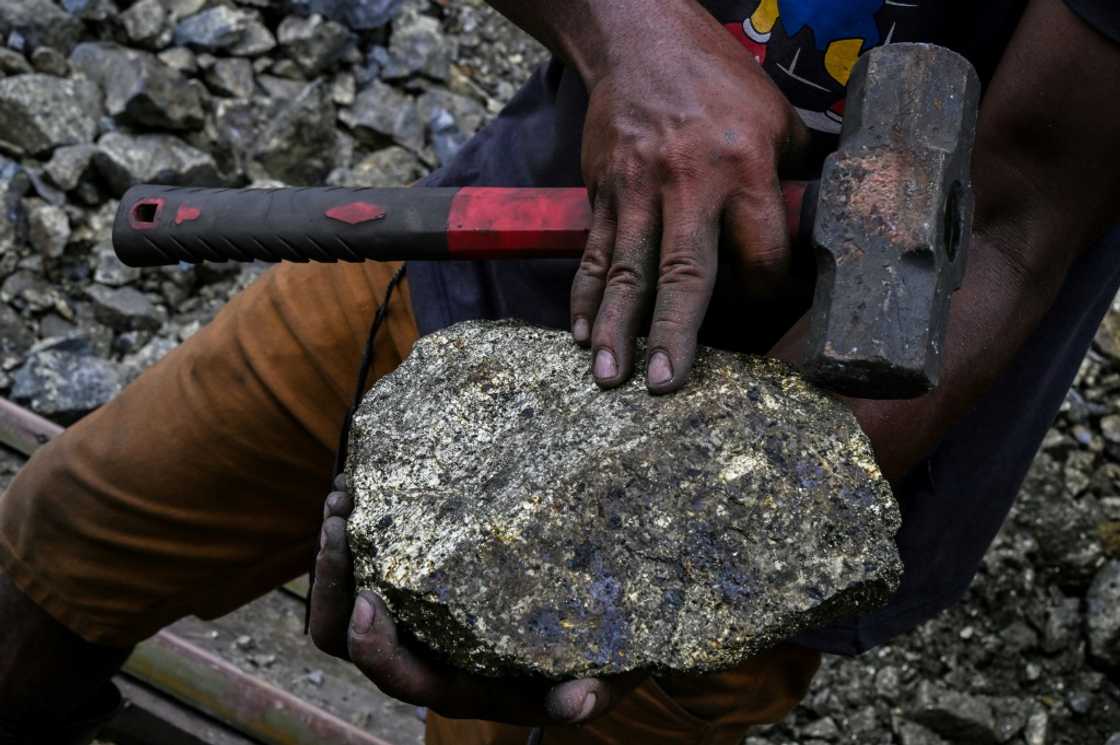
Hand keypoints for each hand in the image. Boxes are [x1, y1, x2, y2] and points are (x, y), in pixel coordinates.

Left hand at [310, 477, 642, 725]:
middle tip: (339, 522)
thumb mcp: (607, 675)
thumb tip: (578, 704)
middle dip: (330, 584)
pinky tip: (361, 487)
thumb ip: (591, 694)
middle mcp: (427, 656)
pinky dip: (355, 532)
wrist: (603, 631)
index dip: (373, 647)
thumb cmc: (602, 657)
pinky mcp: (420, 583)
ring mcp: (418, 619)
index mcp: (462, 684)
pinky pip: (367, 566)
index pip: (399, 677)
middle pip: (346, 639)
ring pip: (345, 598)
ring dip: (334, 552)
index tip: (367, 599)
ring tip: (342, 495)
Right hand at [569, 2, 807, 393]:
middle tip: (665, 382)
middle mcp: (687, 181)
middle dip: (674, 331)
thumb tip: (824, 229)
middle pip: (684, 270)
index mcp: (743, 166)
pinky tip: (580, 334)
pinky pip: (593, 252)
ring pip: (626, 269)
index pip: (759, 254)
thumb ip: (793, 178)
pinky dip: (585, 295)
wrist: (641, 40)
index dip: (766, 292)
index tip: (764, 315)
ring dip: (617, 327)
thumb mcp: (776, 117)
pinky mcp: (603, 190)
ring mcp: (637, 188)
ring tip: (608, 375)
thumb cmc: (718, 82)